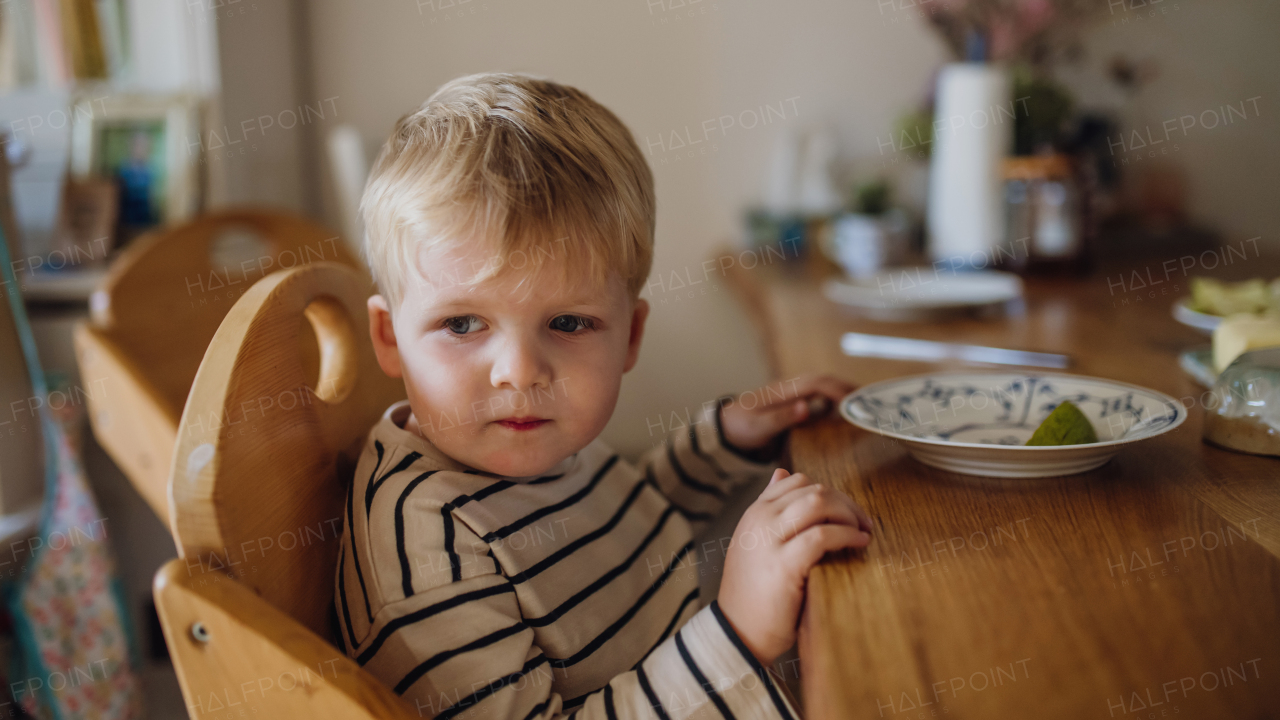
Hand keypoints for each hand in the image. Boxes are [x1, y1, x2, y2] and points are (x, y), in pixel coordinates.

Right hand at [716, 469, 872, 665]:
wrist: (737, 632)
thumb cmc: (753, 593)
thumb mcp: (755, 542)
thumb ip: (770, 510)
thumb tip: (782, 473)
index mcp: (754, 513)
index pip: (796, 481)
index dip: (829, 492)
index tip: (846, 511)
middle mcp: (759, 520)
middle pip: (813, 489)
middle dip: (845, 502)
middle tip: (863, 522)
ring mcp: (769, 540)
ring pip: (818, 502)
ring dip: (848, 514)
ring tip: (861, 532)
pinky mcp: (784, 564)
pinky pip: (823, 535)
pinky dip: (847, 535)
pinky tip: (858, 543)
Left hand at [720, 374, 854, 450]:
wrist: (724, 429)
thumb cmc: (740, 427)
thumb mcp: (758, 426)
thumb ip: (782, 418)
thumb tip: (807, 407)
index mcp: (784, 391)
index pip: (817, 383)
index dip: (838, 390)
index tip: (855, 403)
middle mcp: (790, 389)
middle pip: (824, 381)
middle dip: (846, 388)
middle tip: (870, 403)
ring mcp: (792, 395)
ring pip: (822, 387)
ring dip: (842, 393)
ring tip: (863, 407)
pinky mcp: (792, 404)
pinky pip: (817, 397)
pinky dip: (833, 401)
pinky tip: (843, 414)